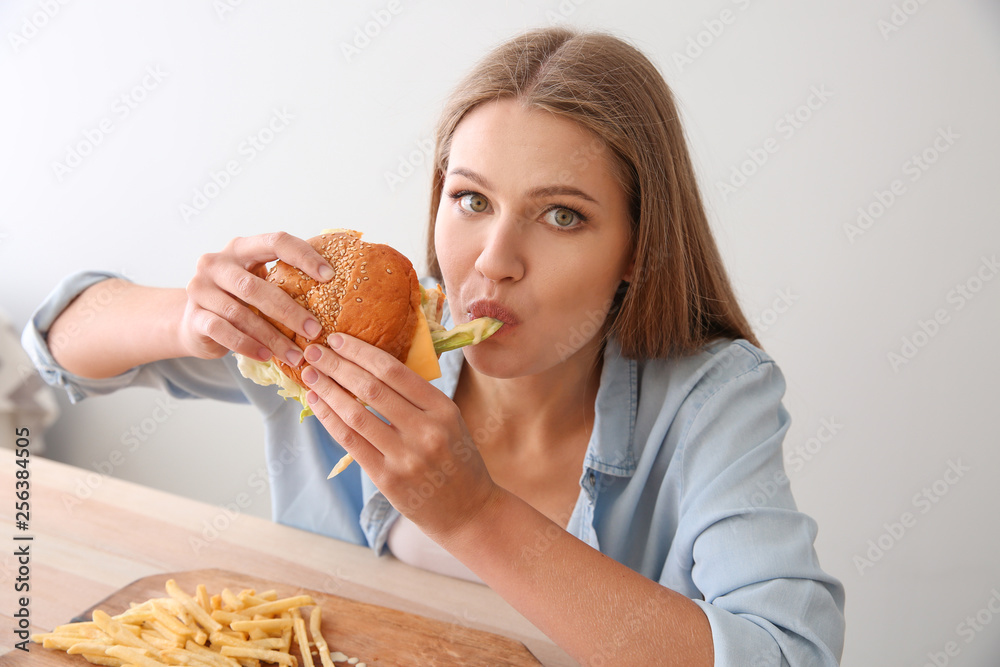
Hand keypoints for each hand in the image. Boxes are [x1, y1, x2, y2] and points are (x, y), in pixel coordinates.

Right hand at [179, 232, 333, 364]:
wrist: (194, 322)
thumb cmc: (238, 300)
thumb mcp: (259, 282)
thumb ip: (285, 279)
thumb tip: (336, 285)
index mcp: (241, 248)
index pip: (276, 241)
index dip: (303, 255)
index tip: (329, 276)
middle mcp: (217, 264)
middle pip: (256, 286)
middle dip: (289, 311)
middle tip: (315, 331)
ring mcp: (201, 290)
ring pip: (241, 314)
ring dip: (272, 338)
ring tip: (296, 355)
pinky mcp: (194, 317)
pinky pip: (224, 332)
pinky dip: (248, 346)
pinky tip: (267, 357)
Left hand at [299, 334, 501, 541]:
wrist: (469, 511)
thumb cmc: (456, 460)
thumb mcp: (450, 421)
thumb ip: (417, 398)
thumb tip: (369, 366)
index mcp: (444, 408)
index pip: (394, 370)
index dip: (360, 352)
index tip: (337, 339)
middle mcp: (427, 430)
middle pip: (371, 388)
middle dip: (337, 365)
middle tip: (313, 350)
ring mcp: (407, 457)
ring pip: (355, 414)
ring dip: (327, 390)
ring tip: (309, 374)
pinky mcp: (389, 480)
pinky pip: (351, 442)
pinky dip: (329, 419)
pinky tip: (317, 404)